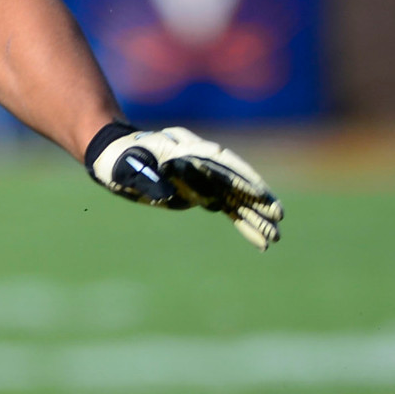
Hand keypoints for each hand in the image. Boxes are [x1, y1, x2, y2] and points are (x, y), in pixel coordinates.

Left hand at [85, 123, 281, 247]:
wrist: (115, 156)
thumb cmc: (120, 159)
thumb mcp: (128, 168)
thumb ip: (149, 180)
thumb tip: (168, 196)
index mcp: (187, 152)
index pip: (221, 165)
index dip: (241, 178)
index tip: (258, 193)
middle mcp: (202, 164)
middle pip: (235, 182)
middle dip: (257, 200)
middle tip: (279, 217)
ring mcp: (205, 179)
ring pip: (236, 199)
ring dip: (255, 218)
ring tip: (275, 237)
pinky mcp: (203, 194)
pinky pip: (228, 209)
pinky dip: (244, 224)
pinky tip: (261, 242)